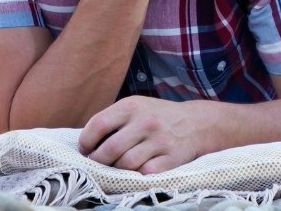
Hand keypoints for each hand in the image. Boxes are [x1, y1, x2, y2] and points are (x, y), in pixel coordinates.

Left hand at [78, 96, 201, 172]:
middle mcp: (145, 121)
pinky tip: (138, 170)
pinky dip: (138, 175)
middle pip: (109, 150)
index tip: (86, 150)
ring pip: (126, 164)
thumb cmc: (156, 116)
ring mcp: (159, 140)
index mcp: (132, 105)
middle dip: (99, 162)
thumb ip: (113, 120)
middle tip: (98, 164)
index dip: (86, 141)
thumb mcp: (136, 106)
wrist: (194, 122)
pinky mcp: (171, 157)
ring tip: (118, 167)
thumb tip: (85, 143)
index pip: (98, 124)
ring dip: (118, 170)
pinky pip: (146, 173)